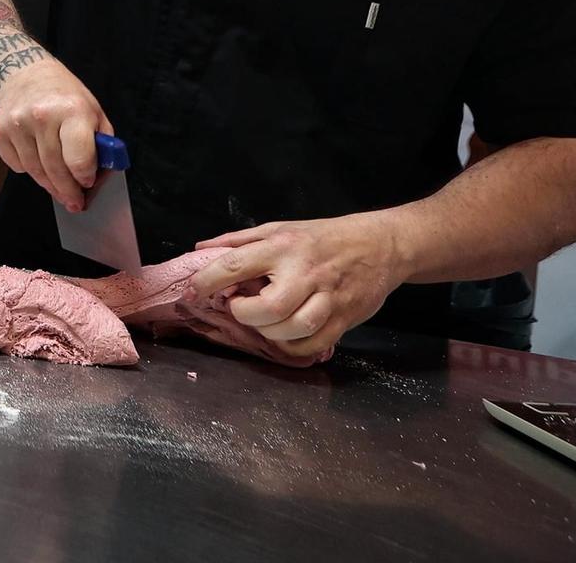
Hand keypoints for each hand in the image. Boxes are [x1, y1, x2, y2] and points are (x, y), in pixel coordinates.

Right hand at [0, 55, 112, 214]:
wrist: (26, 74)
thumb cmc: (66, 96)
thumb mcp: (94, 111)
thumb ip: (100, 144)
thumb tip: (97, 179)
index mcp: (73, 110)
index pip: (79, 159)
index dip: (85, 177)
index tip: (87, 183)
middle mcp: (43, 116)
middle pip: (55, 170)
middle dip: (67, 191)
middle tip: (74, 202)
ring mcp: (17, 124)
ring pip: (34, 172)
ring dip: (49, 185)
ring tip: (58, 189)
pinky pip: (16, 165)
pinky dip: (28, 169)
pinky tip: (37, 160)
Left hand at [189, 211, 409, 361]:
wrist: (381, 245)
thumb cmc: (324, 236)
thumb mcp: (279, 228)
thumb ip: (239, 241)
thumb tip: (202, 250)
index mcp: (283, 246)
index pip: (236, 264)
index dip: (208, 281)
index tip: (194, 290)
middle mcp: (304, 273)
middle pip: (268, 308)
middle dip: (245, 313)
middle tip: (240, 307)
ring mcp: (327, 298)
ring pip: (292, 329)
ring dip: (269, 332)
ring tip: (264, 320)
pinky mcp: (344, 319)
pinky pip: (312, 345)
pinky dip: (292, 346)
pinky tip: (284, 335)